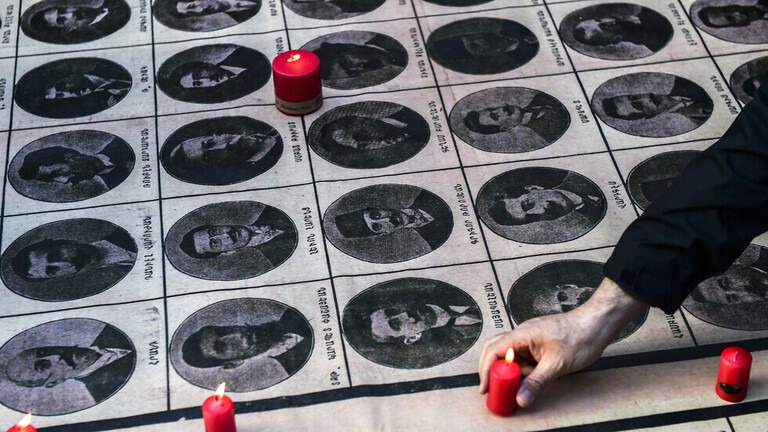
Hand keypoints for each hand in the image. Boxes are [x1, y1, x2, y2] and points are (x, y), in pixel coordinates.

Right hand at [478, 277, 647, 407]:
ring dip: (509, 371)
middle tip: (493, 389)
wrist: (598, 323)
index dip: (485, 370)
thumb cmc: (580, 336)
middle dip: (491, 370)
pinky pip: (523, 357)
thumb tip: (520, 398)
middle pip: (495, 350)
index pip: (493, 351)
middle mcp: (522, 334)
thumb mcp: (556, 365)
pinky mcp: (538, 343)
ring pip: (510, 355)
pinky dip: (522, 369)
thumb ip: (536, 382)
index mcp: (521, 334)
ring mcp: (530, 338)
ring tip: (515, 387)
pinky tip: (530, 379)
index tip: (485, 388)